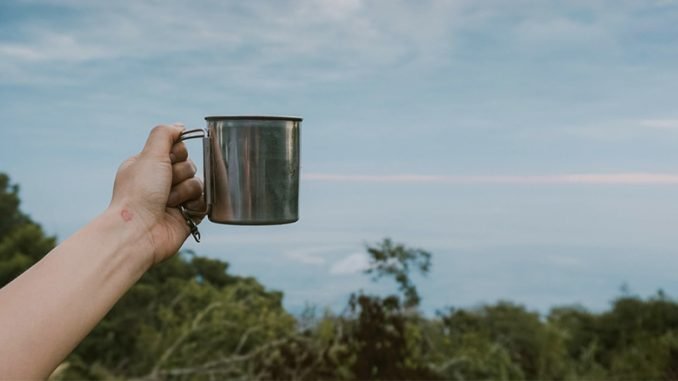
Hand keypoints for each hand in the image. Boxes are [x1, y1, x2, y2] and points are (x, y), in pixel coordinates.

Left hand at [109, 124, 205, 265]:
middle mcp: (161, 182)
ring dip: (185, 191)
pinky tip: (182, 212)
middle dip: (180, 174)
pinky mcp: (186, 216)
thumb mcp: (150, 154)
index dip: (176, 153)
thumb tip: (180, 126)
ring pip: (198, 184)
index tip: (166, 161)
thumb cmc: (139, 193)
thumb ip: (165, 134)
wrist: (139, 231)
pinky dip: (195, 206)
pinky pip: (204, 202)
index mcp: (149, 166)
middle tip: (165, 185)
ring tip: (169, 203)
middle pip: (190, 165)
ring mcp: (174, 200)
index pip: (178, 149)